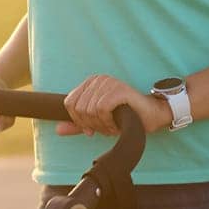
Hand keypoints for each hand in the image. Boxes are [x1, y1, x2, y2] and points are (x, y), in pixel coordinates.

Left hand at [56, 74, 175, 135]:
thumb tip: (57, 130)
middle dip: (92, 124)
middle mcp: (97, 79)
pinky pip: (101, 109)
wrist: (150, 116)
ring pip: (90, 110)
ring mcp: (108, 82)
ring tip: (113, 126)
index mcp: (89, 83)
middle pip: (79, 109)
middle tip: (106, 128)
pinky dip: (108, 121)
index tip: (91, 129)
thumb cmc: (123, 117)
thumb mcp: (96, 122)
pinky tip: (117, 124)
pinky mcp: (118, 89)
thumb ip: (78, 124)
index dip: (78, 121)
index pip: (69, 103)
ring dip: (101, 125)